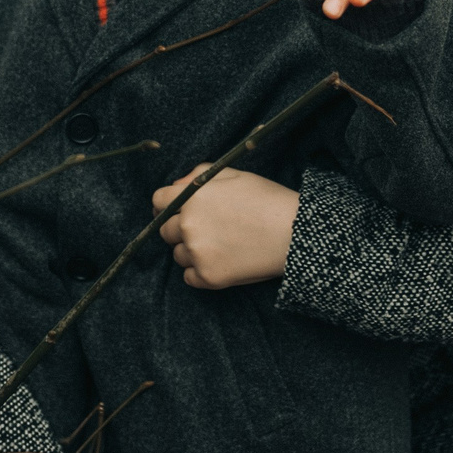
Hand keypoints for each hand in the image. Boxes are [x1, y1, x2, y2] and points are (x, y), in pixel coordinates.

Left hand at [152, 165, 300, 288]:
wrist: (293, 232)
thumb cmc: (266, 199)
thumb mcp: (232, 175)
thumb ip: (197, 175)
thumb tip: (176, 186)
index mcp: (191, 198)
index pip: (158, 201)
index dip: (166, 205)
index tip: (175, 210)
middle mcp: (188, 226)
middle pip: (165, 230)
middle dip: (179, 228)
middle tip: (205, 228)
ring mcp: (197, 253)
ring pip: (178, 254)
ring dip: (191, 250)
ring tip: (219, 244)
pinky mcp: (209, 277)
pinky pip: (189, 277)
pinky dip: (199, 271)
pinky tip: (220, 260)